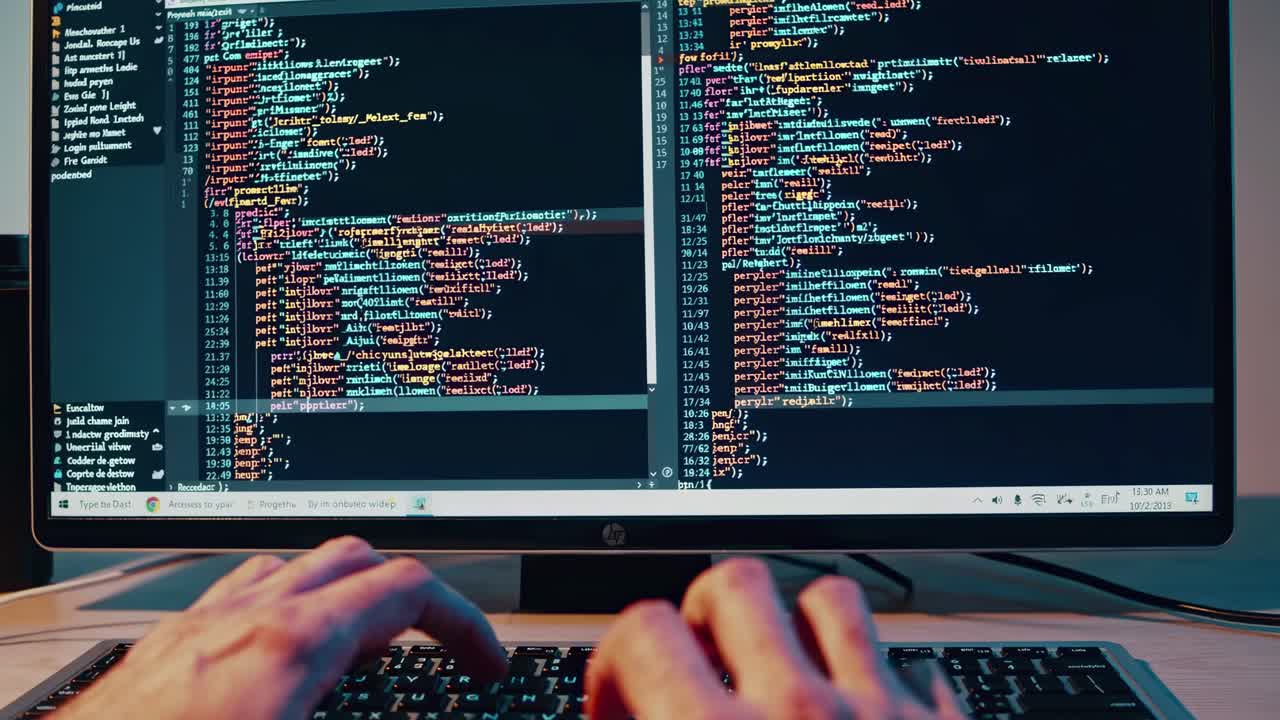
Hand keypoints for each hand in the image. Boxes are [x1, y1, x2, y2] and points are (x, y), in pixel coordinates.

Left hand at [54, 537, 506, 719]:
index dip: (466, 622)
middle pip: (357, 559)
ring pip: (298, 566)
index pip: (408, 590)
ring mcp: (201, 623)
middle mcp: (246, 618)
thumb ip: (367, 712)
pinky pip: (244, 591)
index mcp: (291, 646)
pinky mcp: (167, 645)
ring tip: (369, 643)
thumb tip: (431, 706)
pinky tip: (284, 652)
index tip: (486, 662)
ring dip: (349, 592)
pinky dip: (289, 604)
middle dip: (414, 597)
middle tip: (440, 648)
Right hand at [587, 558, 965, 719]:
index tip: (620, 702)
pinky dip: (879, 675)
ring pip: (830, 596)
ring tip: (779, 664)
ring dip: (795, 622)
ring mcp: (879, 716)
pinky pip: (915, 664)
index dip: (615, 662)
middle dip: (703, 618)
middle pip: (736, 584)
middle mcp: (802, 714)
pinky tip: (861, 714)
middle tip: (698, 667)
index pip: (644, 632)